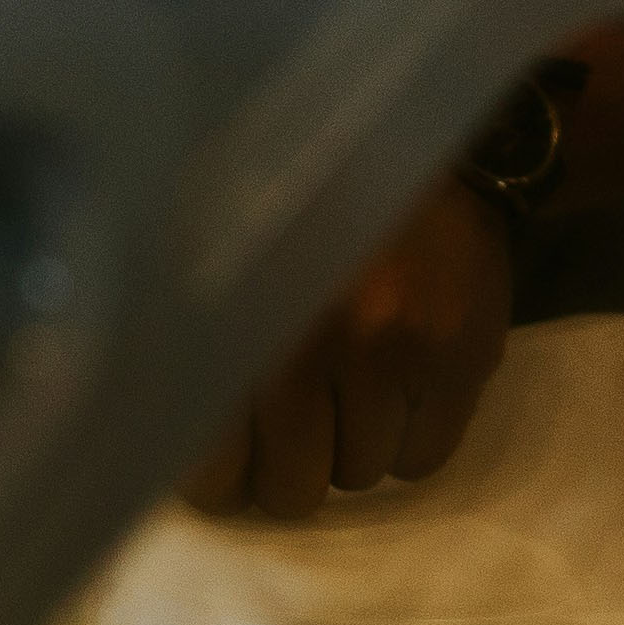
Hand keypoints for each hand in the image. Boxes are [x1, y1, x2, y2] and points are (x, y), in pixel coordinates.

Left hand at [186, 177, 510, 521]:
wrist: (411, 137)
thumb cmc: (298, 208)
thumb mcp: (225, 265)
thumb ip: (194, 353)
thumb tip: (163, 447)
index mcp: (237, 318)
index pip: (212, 471)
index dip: (221, 475)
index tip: (230, 451)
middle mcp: (313, 339)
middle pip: (292, 487)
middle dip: (289, 466)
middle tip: (294, 424)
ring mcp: (395, 349)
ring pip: (361, 475)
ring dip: (352, 445)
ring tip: (352, 382)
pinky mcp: (460, 356)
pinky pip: (422, 461)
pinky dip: (409, 440)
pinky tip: (400, 384)